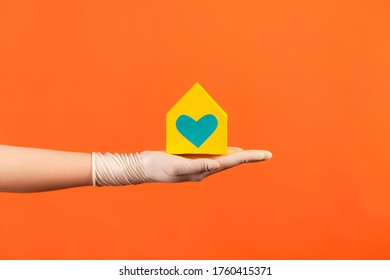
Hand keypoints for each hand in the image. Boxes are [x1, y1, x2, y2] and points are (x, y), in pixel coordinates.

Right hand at [139, 147, 271, 182]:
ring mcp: (198, 163)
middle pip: (231, 161)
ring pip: (222, 157)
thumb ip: (197, 165)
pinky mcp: (191, 158)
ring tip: (251, 153)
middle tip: (266, 155)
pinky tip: (223, 146)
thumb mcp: (177, 165)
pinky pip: (210, 152)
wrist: (143, 168)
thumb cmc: (158, 167)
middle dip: (248, 157)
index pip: (232, 162)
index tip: (266, 155)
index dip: (250, 157)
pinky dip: (220, 148)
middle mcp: (204, 168)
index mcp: (204, 170)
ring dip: (237, 154)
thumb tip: (217, 164)